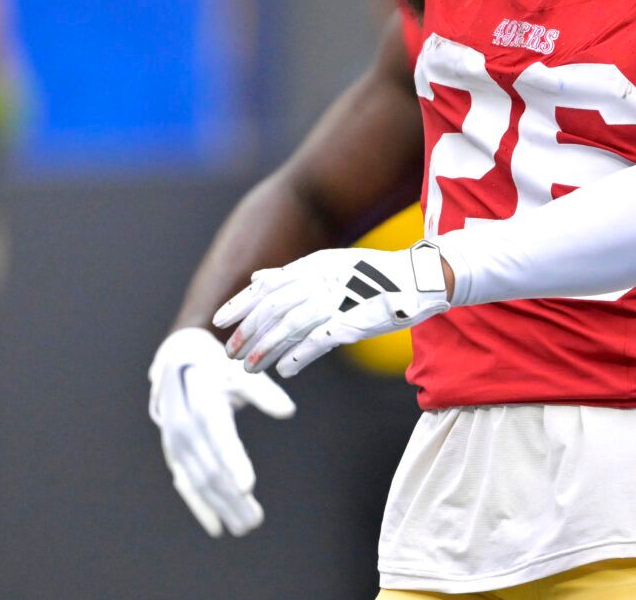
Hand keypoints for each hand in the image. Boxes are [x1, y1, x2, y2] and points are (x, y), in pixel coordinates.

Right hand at [147, 327, 293, 537]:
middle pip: (210, 469)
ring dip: (221, 507)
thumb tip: (288, 411)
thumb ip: (263, 392)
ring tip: (246, 525)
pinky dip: (200, 507)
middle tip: (255, 520)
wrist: (176, 361)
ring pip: (200, 482)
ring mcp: (175, 444)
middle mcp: (184, 428)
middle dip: (232, 497)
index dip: (234, 463)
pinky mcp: (174, 454)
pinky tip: (217, 527)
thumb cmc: (217, 366)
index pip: (220, 438)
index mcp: (202, 403)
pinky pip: (186, 485)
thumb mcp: (240, 371)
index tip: (248, 486)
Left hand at [215, 242, 450, 378]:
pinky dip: (299, 355)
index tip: (218, 323)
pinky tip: (285, 370)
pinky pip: (319, 340)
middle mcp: (322, 279)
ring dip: (266, 349)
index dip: (240, 305)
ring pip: (290, 326)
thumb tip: (258, 279)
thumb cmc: (373, 277)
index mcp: (314, 265)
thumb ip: (293, 275)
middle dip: (247, 333)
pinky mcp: (355, 320)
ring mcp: (339, 299)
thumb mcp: (330, 266)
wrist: (418, 279)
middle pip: (274, 308)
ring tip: (249, 368)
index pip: (267, 286)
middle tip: (230, 355)